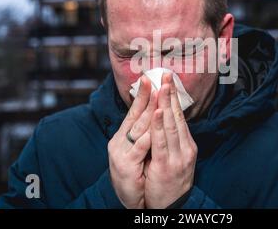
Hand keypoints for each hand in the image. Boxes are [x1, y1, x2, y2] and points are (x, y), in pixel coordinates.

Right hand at [108, 76, 156, 208]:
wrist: (130, 200)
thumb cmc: (137, 174)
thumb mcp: (140, 151)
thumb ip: (145, 133)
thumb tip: (156, 113)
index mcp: (124, 136)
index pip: (135, 111)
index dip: (142, 94)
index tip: (150, 77)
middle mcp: (120, 142)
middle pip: (136, 115)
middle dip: (147, 95)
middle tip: (156, 78)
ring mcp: (121, 153)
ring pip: (138, 128)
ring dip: (149, 110)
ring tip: (157, 93)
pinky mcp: (126, 166)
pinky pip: (139, 148)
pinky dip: (146, 136)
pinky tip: (154, 124)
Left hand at [144, 73, 197, 208]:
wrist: (175, 206)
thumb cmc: (172, 181)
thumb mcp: (178, 158)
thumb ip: (174, 140)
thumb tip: (168, 120)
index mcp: (187, 145)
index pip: (180, 116)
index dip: (174, 98)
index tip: (169, 81)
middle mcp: (186, 148)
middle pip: (177, 117)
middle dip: (171, 95)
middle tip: (166, 75)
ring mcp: (178, 157)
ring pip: (171, 126)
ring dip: (166, 104)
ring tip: (162, 87)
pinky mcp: (168, 165)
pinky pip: (162, 142)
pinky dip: (159, 125)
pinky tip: (156, 111)